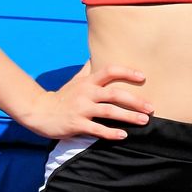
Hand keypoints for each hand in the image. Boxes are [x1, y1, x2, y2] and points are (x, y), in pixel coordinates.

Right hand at [19, 63, 152, 140]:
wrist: (39, 111)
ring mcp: (81, 109)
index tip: (143, 77)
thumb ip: (87, 69)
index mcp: (88, 81)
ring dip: (128, 116)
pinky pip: (97, 129)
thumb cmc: (63, 97)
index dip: (127, 72)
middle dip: (135, 100)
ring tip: (144, 121)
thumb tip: (95, 55)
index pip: (110, 71)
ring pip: (109, 111)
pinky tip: (123, 135)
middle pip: (114, 94)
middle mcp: (86, 93)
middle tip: (151, 107)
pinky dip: (111, 133)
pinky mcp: (76, 124)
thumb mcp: (75, 80)